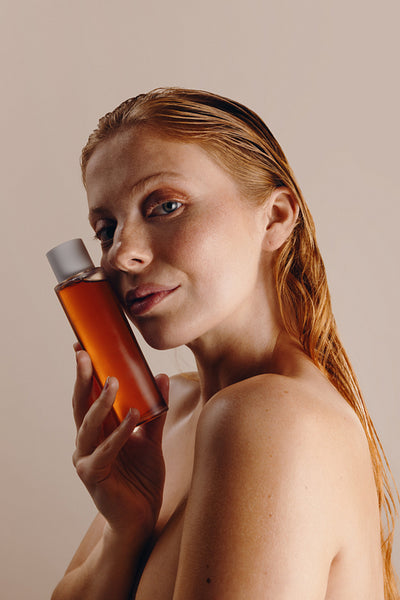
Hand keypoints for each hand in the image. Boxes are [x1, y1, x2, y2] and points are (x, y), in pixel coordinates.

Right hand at [72, 347, 168, 538]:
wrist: (142, 518)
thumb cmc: (142, 479)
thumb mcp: (152, 439)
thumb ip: (155, 411)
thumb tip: (161, 377)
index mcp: (98, 432)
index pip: (88, 397)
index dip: (85, 374)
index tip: (83, 348)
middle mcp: (87, 443)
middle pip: (81, 405)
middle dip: (82, 379)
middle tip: (83, 354)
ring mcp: (86, 459)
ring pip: (88, 425)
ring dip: (100, 402)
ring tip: (112, 380)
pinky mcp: (93, 476)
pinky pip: (106, 450)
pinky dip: (120, 432)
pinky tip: (131, 416)